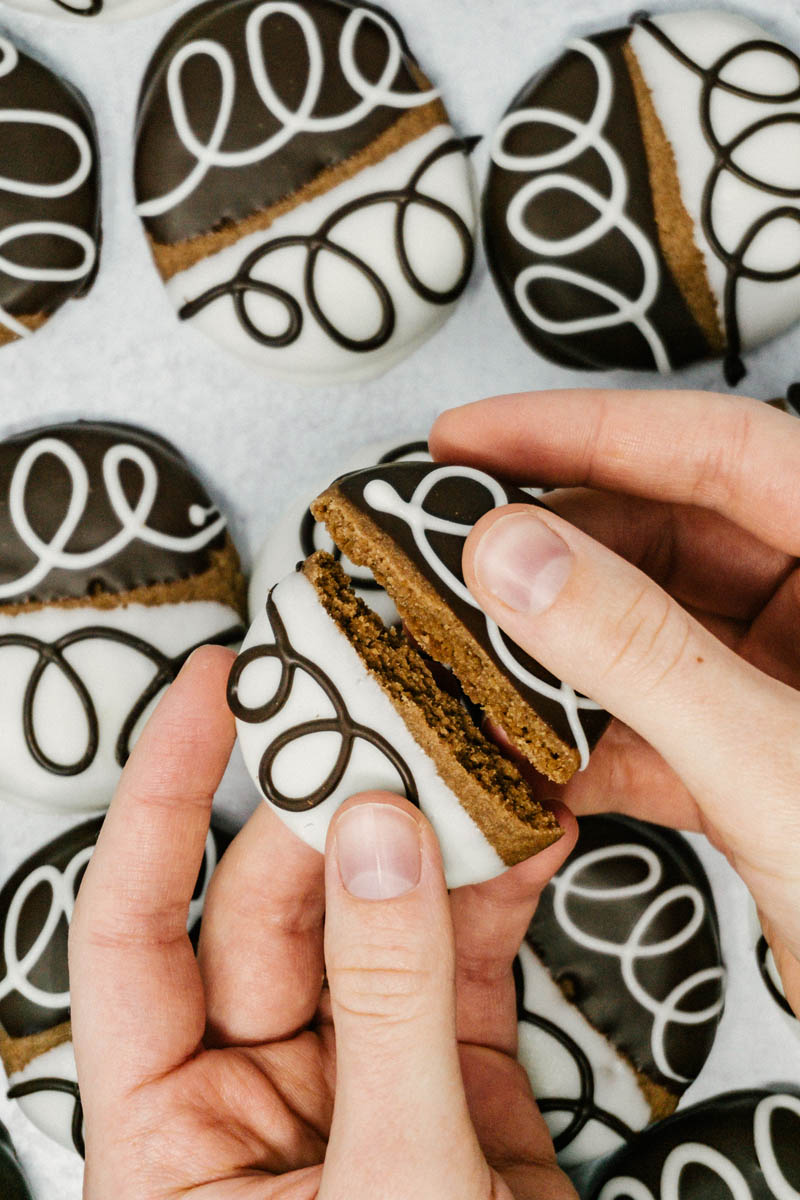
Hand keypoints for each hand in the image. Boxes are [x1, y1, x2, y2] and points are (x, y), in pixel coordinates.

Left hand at [69, 647, 577, 1198]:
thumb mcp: (390, 1189)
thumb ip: (385, 1007)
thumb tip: (373, 836)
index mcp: (169, 1132)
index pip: (136, 926)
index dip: (166, 794)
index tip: (214, 689)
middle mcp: (253, 1087)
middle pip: (277, 902)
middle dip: (332, 803)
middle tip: (387, 713)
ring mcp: (358, 1071)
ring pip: (374, 914)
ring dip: (422, 835)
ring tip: (468, 755)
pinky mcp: (450, 1075)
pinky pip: (462, 957)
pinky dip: (496, 893)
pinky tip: (525, 833)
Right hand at [431, 388, 799, 1014]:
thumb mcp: (776, 767)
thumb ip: (642, 653)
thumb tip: (512, 555)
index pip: (721, 451)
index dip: (585, 431)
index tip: (468, 437)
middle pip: (674, 536)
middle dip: (553, 552)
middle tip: (445, 556)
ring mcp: (795, 689)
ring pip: (653, 633)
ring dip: (557, 654)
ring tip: (459, 657)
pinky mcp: (762, 763)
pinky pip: (658, 721)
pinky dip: (586, 741)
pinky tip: (519, 759)